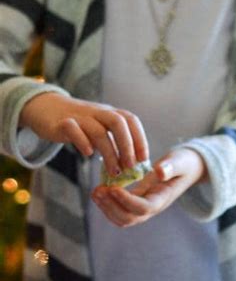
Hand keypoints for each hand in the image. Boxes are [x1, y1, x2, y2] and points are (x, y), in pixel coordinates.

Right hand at [20, 92, 148, 175]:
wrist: (46, 108)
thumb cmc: (79, 124)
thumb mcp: (100, 128)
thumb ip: (114, 142)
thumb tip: (132, 165)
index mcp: (109, 112)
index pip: (130, 120)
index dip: (139, 138)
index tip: (144, 159)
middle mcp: (97, 112)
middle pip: (118, 122)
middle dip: (127, 145)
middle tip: (130, 166)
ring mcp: (79, 116)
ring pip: (98, 131)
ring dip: (110, 153)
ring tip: (114, 172)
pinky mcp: (62, 123)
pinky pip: (74, 130)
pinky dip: (83, 142)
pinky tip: (88, 154)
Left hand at [91, 148, 206, 226]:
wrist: (186, 168)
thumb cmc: (183, 163)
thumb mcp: (180, 161)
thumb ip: (171, 167)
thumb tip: (159, 172)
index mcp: (162, 199)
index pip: (143, 208)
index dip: (126, 201)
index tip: (112, 188)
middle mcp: (152, 208)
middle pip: (129, 219)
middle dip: (111, 207)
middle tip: (98, 190)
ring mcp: (143, 207)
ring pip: (122, 218)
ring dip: (106, 208)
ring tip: (96, 192)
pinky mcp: (136, 202)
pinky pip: (120, 210)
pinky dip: (108, 204)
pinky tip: (100, 191)